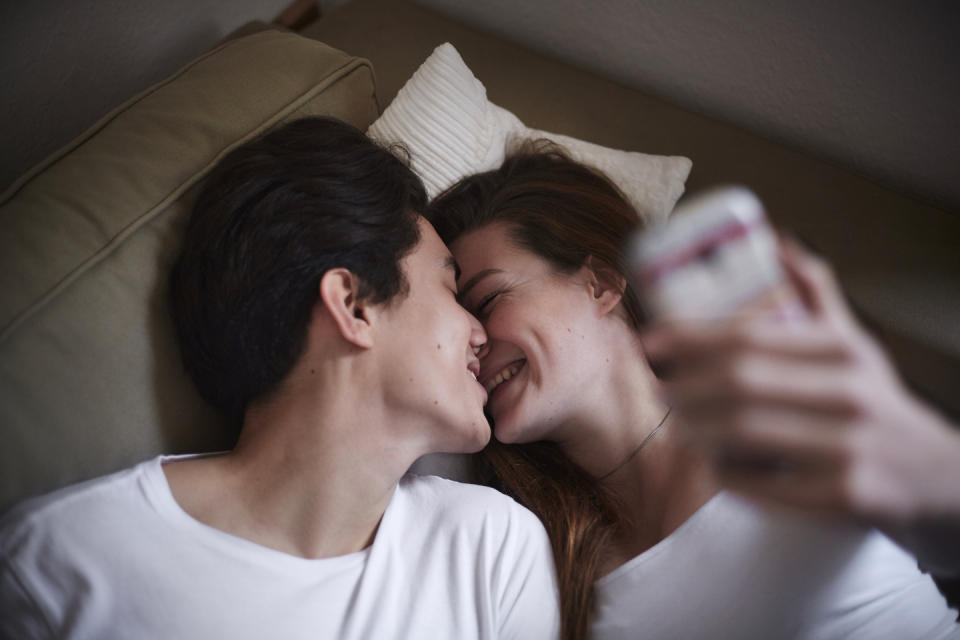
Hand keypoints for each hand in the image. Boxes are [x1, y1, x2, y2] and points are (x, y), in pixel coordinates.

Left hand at [640, 237, 959, 528]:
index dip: (689, 337)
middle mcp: (849, 392)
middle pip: (740, 383)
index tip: (650, 341)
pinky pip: (762, 484)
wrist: (941, 479)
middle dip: (684, 386)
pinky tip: (712, 465)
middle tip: (657, 390)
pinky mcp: (845, 496)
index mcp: (843, 349)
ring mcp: (848, 446)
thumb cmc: (878, 404)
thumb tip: (777, 240)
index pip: (750, 335)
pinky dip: (726, 473)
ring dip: (696, 428)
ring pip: (744, 432)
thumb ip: (816, 294)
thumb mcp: (856, 345)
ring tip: (675, 425)